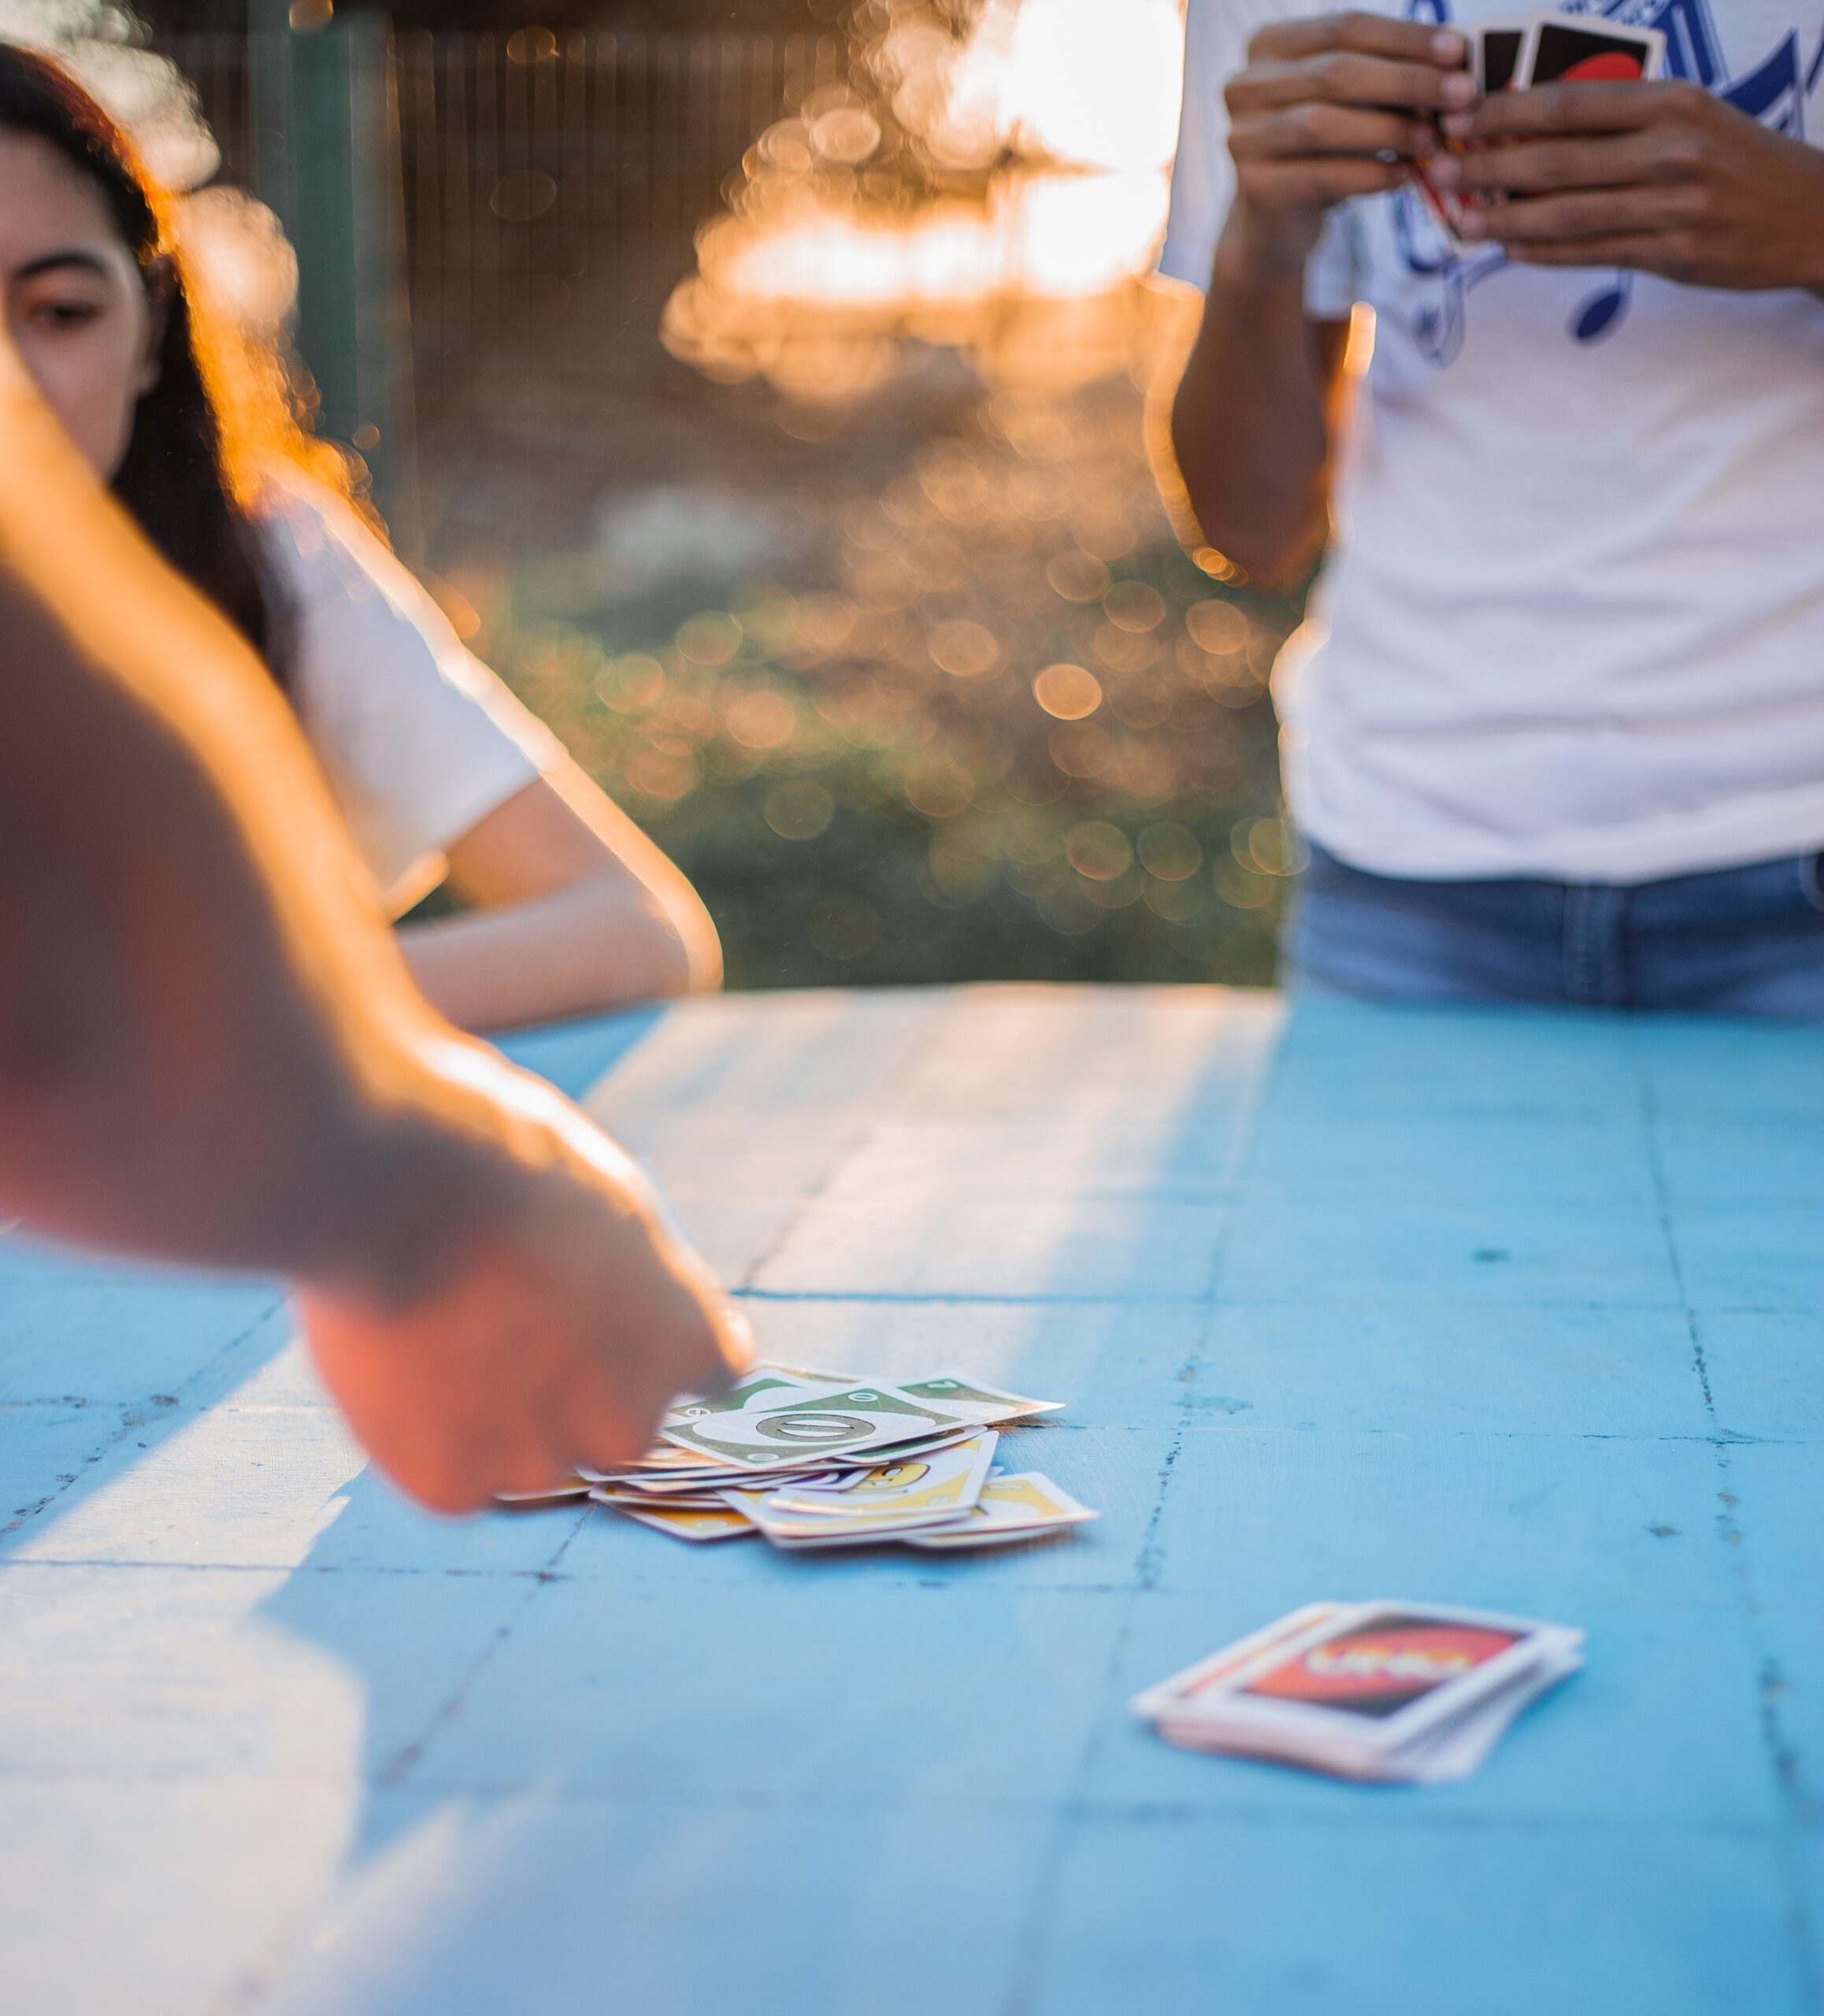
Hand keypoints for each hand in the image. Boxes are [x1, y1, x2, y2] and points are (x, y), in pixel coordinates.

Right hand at [299, 1070, 751, 1513]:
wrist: (391, 1189)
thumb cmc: (501, 1163)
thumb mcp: (610, 1201)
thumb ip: (630, 1278)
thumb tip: (614, 1302)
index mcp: (688, 1343)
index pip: (707, 1369)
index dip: (655, 1341)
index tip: (616, 1316)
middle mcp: (630, 1420)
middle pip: (618, 1424)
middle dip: (578, 1388)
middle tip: (510, 1323)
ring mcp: (539, 1461)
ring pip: (530, 1455)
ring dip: (499, 1415)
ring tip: (441, 1335)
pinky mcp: (451, 1486)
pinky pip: (452, 1475)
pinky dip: (429, 1436)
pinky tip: (405, 1368)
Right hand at [1221, 11, 1473, 270]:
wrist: (1277, 221)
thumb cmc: (1324, 148)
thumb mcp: (1353, 100)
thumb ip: (1389, 75)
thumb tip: (1458, 60)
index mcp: (1269, 45)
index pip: (1346, 27)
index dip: (1405, 37)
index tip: (1459, 49)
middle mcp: (1244, 85)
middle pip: (1337, 72)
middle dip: (1408, 81)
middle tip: (1462, 94)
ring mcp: (1241, 137)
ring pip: (1324, 123)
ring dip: (1389, 130)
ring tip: (1435, 140)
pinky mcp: (1253, 186)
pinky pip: (1321, 177)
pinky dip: (1369, 175)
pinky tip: (1404, 176)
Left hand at [1436, 80, 1823, 291]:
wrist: (1810, 213)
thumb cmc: (1736, 160)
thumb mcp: (1690, 118)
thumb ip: (1621, 122)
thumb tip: (1532, 127)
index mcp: (1673, 102)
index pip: (1570, 102)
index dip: (1505, 110)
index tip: (1458, 115)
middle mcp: (1672, 150)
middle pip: (1555, 159)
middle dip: (1487, 166)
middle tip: (1438, 169)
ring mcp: (1672, 205)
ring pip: (1565, 213)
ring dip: (1503, 217)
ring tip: (1462, 218)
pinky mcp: (1672, 252)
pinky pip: (1590, 252)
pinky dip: (1542, 250)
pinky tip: (1508, 245)